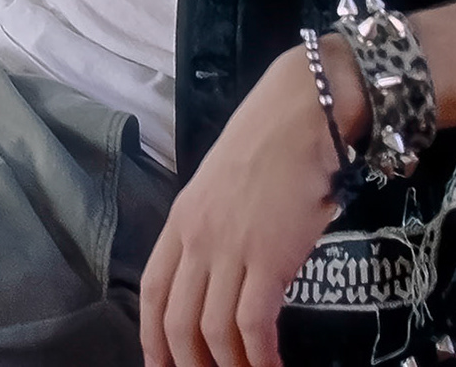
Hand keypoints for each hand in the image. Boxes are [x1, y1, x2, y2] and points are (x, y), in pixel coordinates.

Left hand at [141, 44, 360, 366]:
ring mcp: (229, 247)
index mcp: (182, 219)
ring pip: (213, 330)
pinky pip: (253, 324)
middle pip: (178, 321)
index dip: (152, 337)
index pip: (154, 291)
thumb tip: (224, 270)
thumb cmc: (272, 141)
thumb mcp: (226, 185)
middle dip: (189, 364)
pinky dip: (260, 357)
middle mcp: (197, 237)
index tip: (160, 365)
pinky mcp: (267, 257)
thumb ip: (216, 226)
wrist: (302, 113)